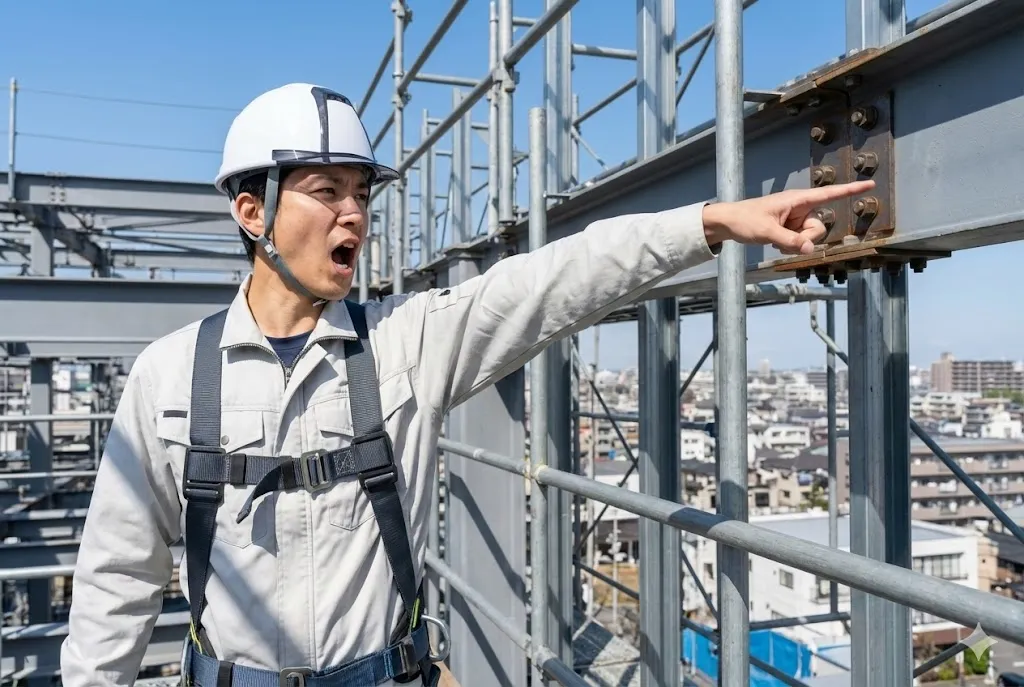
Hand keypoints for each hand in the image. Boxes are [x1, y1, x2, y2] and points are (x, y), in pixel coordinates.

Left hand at [701, 180, 875, 254]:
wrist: (728, 223)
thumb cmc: (745, 220)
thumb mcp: (766, 232)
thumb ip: (789, 241)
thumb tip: (809, 250)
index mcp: (797, 199)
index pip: (829, 194)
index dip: (851, 190)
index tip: (870, 184)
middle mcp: (800, 208)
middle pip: (819, 228)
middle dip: (806, 239)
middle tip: (784, 240)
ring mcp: (796, 220)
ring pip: (810, 238)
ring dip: (796, 244)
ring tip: (776, 240)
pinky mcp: (791, 229)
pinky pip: (801, 242)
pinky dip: (791, 246)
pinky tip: (775, 243)